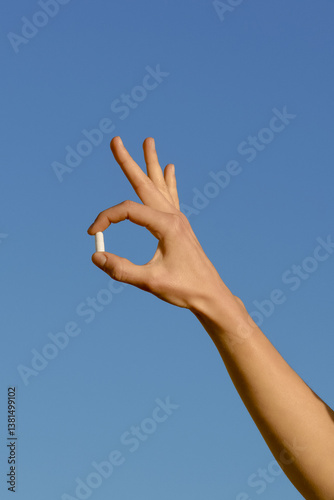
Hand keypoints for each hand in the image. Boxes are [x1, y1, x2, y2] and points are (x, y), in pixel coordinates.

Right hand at [87, 136, 229, 310]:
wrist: (211, 294)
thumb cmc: (184, 288)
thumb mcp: (150, 281)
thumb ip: (121, 269)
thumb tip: (96, 256)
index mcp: (167, 225)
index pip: (127, 211)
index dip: (106, 219)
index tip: (93, 234)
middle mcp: (174, 217)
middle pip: (145, 184)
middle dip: (129, 162)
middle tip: (116, 140)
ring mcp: (179, 220)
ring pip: (160, 186)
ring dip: (151, 164)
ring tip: (149, 142)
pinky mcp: (180, 226)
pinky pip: (171, 197)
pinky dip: (167, 181)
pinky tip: (170, 169)